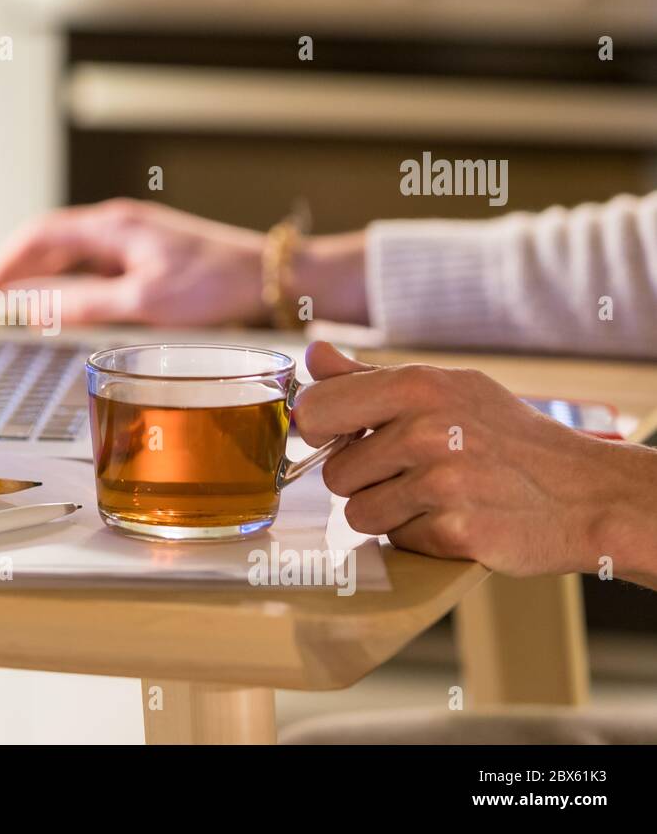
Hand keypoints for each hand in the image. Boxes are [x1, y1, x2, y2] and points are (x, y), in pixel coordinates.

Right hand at [0, 198, 267, 325]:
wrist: (268, 276)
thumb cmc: (213, 285)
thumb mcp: (143, 300)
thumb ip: (84, 303)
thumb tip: (31, 306)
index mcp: (110, 226)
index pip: (37, 236)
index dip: (1, 264)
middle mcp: (115, 225)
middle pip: (47, 242)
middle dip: (11, 271)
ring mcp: (129, 237)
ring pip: (67, 254)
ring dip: (36, 277)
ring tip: (11, 305)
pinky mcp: (143, 253)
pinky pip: (89, 264)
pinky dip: (64, 281)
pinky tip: (60, 303)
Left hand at [296, 341, 656, 582]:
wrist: (584, 491)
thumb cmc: (505, 436)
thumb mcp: (445, 388)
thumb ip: (369, 378)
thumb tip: (313, 356)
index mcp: (418, 385)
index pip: (316, 409)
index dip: (318, 432)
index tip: (337, 438)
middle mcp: (426, 430)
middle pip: (334, 473)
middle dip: (363, 480)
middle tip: (408, 473)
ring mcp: (442, 484)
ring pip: (357, 513)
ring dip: (386, 513)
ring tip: (432, 497)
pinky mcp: (455, 532)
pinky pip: (395, 542)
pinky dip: (418, 537)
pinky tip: (454, 518)